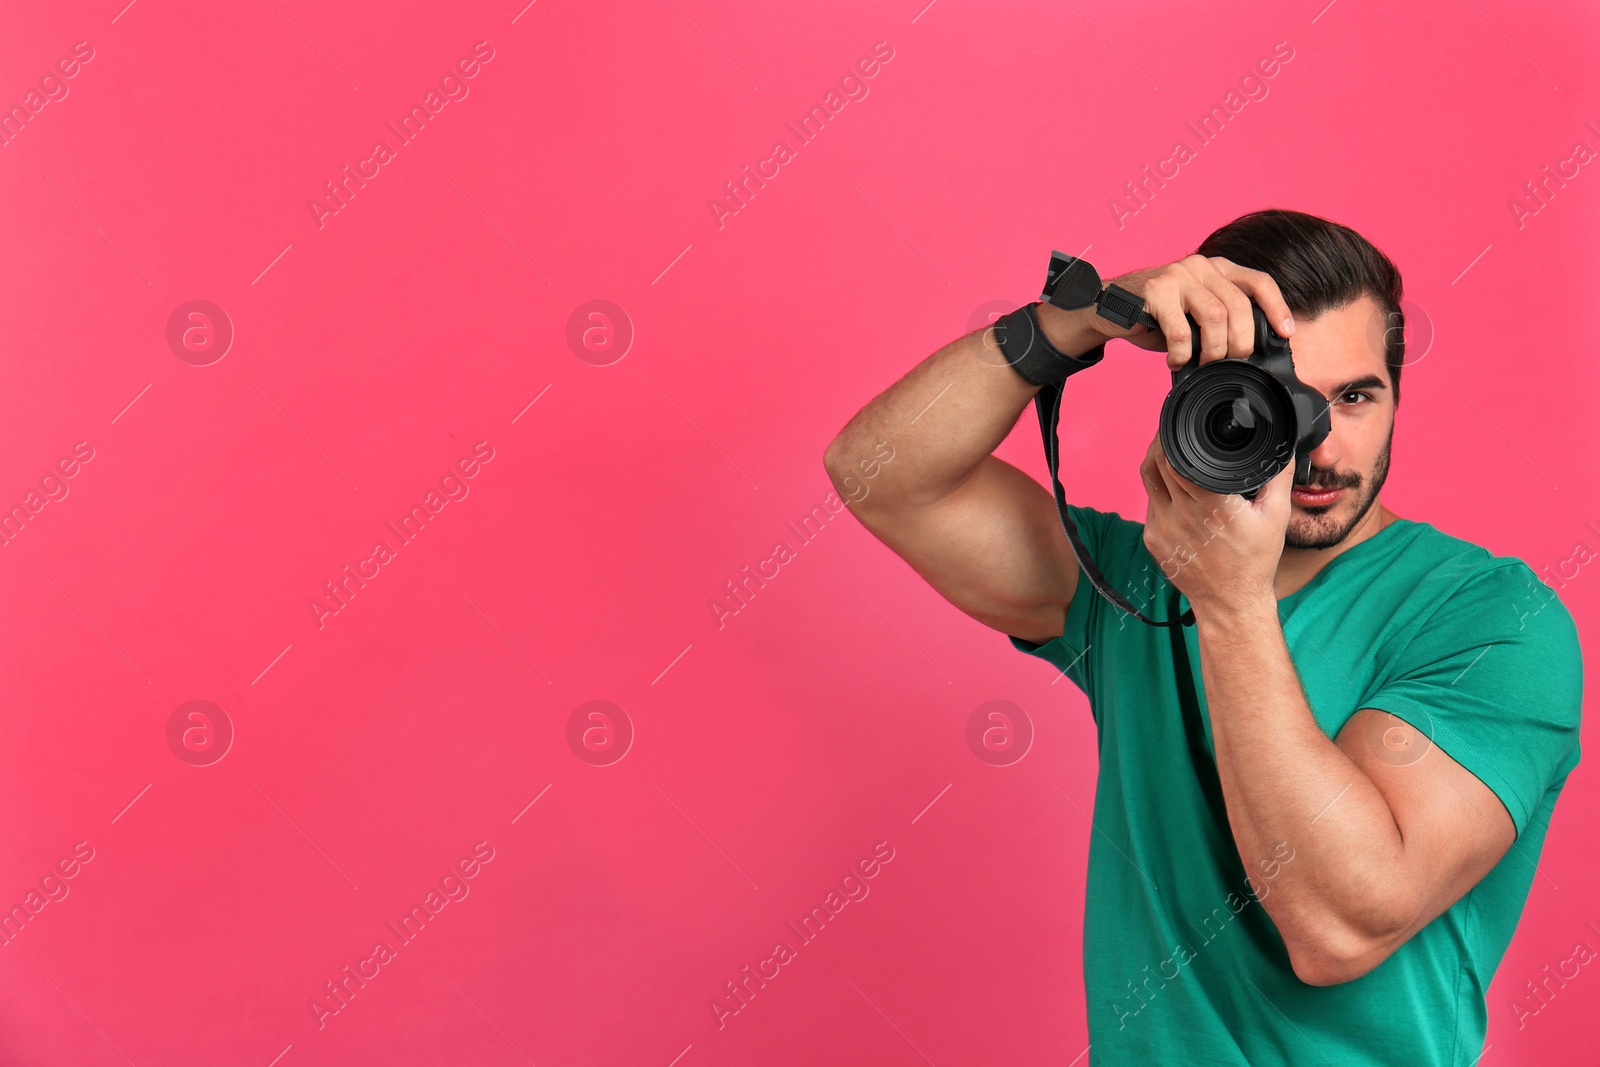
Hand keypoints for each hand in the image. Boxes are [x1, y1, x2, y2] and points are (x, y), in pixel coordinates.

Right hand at [1087, 254, 1296, 369]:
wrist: (1107, 307)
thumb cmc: (1155, 315)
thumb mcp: (1195, 312)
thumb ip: (1221, 319)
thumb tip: (1252, 349)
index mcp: (1216, 268)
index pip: (1258, 282)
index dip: (1278, 308)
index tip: (1286, 333)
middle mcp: (1200, 265)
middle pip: (1239, 306)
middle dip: (1241, 342)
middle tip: (1231, 361)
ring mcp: (1177, 275)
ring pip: (1215, 317)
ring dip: (1213, 350)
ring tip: (1202, 363)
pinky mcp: (1155, 291)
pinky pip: (1181, 331)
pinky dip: (1182, 354)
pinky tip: (1176, 360)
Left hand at [1139, 433, 1294, 613]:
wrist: (1231, 601)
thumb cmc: (1254, 561)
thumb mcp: (1275, 515)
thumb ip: (1278, 476)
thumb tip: (1285, 447)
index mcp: (1210, 504)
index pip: (1174, 458)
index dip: (1171, 437)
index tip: (1177, 425)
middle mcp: (1181, 514)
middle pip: (1155, 464)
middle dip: (1161, 444)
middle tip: (1172, 433)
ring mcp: (1162, 528)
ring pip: (1149, 483)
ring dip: (1156, 465)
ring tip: (1169, 454)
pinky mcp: (1152, 540)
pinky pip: (1150, 505)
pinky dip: (1159, 492)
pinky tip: (1173, 489)